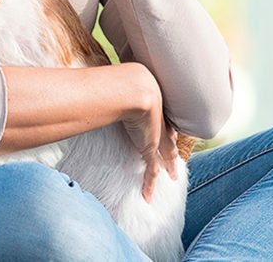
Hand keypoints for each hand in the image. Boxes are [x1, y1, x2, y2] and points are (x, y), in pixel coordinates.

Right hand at [119, 63, 179, 202]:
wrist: (136, 88)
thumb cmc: (125, 79)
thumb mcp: (120, 81)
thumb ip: (110, 82)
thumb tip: (96, 76)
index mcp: (153, 105)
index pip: (162, 120)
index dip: (167, 128)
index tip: (171, 133)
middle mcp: (158, 122)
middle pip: (168, 139)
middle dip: (172, 148)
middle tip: (176, 156)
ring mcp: (156, 136)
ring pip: (165, 155)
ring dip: (169, 167)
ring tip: (174, 176)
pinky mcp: (150, 149)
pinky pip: (151, 170)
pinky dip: (149, 184)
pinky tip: (148, 196)